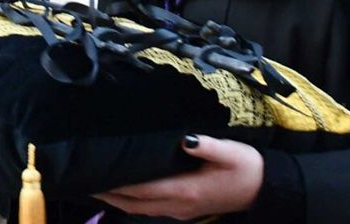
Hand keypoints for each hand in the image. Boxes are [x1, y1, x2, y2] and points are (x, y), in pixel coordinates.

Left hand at [96, 136, 264, 218]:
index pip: (144, 189)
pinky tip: (126, 193)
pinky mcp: (186, 210)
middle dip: (110, 195)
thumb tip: (186, 139)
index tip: (98, 176)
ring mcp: (182, 211)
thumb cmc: (246, 167)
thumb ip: (207, 145)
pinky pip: (152, 209)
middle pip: (135, 205)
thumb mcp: (230, 152)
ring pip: (141, 210)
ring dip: (119, 201)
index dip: (119, 185)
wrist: (264, 189)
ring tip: (98, 187)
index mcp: (186, 190)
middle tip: (86, 182)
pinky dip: (134, 203)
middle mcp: (179, 205)